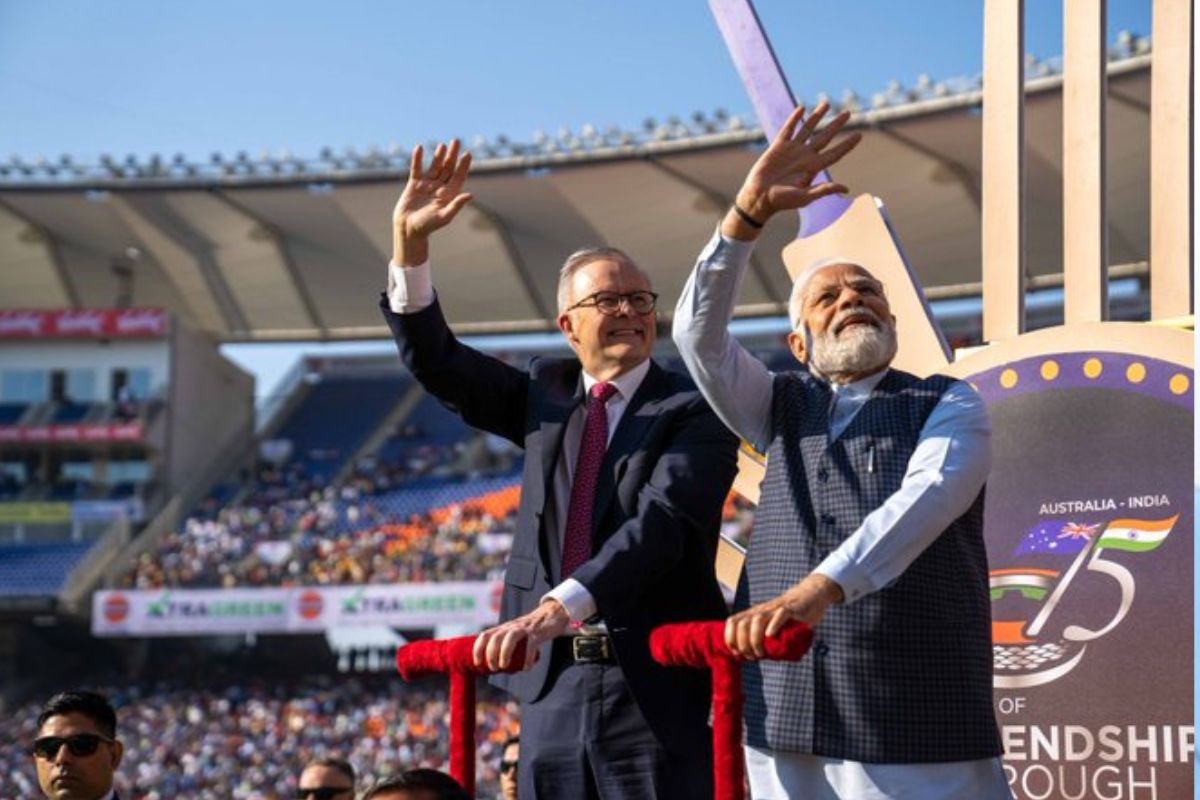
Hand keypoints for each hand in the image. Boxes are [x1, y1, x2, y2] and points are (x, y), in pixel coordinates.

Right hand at [392, 139, 473, 264]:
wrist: (408, 229)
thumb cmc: (428, 226)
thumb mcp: (444, 216)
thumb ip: (457, 205)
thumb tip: (471, 195)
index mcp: (449, 195)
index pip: (458, 176)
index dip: (463, 165)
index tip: (467, 154)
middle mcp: (439, 188)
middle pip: (448, 168)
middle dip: (452, 155)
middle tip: (457, 140)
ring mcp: (427, 185)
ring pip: (434, 166)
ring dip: (438, 155)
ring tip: (443, 145)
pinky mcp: (414, 184)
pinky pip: (416, 169)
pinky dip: (417, 159)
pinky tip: (419, 148)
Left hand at [472, 599, 570, 671]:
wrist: (550, 614)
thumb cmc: (529, 630)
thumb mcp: (513, 634)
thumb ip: (504, 644)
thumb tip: (494, 666)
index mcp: (503, 628)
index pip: (485, 635)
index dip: (478, 649)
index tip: (478, 663)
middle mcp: (511, 627)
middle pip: (495, 638)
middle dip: (491, 654)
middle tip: (493, 668)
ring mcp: (524, 629)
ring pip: (510, 638)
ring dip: (504, 654)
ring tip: (504, 667)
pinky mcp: (537, 633)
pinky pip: (530, 645)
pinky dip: (527, 658)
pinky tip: (526, 668)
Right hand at [724, 101, 861, 238]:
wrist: (759, 197)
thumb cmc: (782, 201)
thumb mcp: (805, 197)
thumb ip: (824, 190)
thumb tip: (845, 188)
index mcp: (813, 168)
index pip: (835, 154)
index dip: (847, 145)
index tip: (859, 135)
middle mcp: (805, 156)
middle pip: (825, 137)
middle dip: (836, 125)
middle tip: (848, 113)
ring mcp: (792, 150)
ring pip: (808, 128)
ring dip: (818, 116)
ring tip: (827, 103)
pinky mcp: (778, 147)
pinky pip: (788, 129)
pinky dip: (794, 119)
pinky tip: (802, 109)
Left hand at [724, 573, 842, 658]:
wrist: (810, 597)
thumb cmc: (789, 617)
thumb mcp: (771, 625)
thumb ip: (762, 637)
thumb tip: (750, 656)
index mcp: (754, 614)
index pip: (733, 622)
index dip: (730, 638)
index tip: (737, 653)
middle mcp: (761, 610)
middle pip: (742, 624)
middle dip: (743, 644)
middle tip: (752, 656)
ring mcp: (775, 609)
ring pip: (757, 621)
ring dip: (756, 639)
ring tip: (761, 653)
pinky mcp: (791, 609)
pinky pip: (780, 615)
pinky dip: (773, 626)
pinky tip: (771, 636)